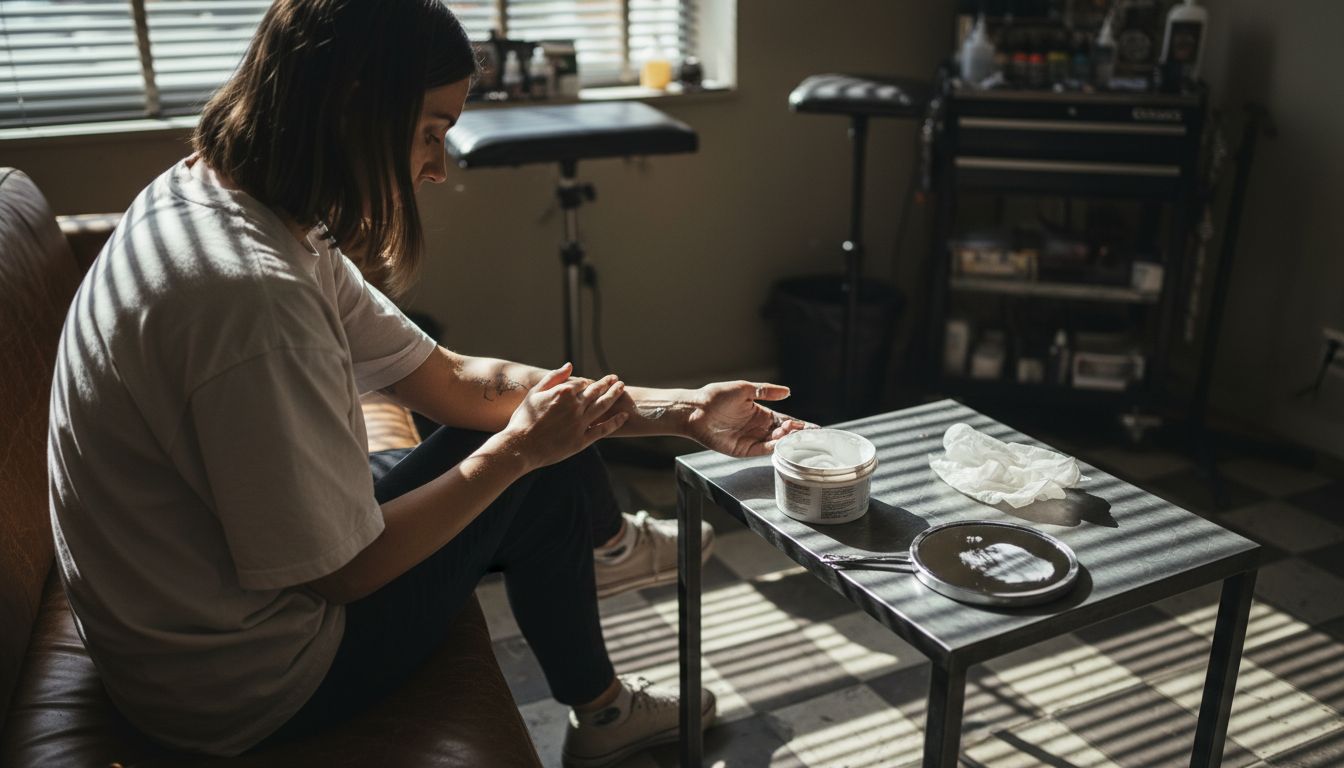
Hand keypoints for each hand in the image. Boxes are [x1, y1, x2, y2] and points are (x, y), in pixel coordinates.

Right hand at [502, 363, 627, 469]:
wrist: (521, 446)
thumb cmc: (524, 419)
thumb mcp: (535, 393)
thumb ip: (554, 377)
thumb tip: (570, 365)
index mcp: (564, 392)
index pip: (583, 383)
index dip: (589, 382)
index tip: (593, 382)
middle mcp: (575, 406)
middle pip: (596, 392)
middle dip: (608, 384)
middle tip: (616, 379)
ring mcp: (580, 423)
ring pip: (603, 406)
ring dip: (614, 396)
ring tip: (622, 388)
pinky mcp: (582, 440)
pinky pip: (603, 429)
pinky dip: (615, 422)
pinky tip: (624, 416)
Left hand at [685, 381, 813, 457]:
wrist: (695, 410)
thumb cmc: (716, 396)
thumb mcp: (744, 389)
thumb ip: (766, 391)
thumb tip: (788, 391)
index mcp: (760, 413)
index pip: (785, 420)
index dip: (799, 424)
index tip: (813, 428)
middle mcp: (758, 428)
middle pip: (783, 434)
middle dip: (796, 434)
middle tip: (807, 433)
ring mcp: (751, 439)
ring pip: (774, 443)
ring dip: (786, 440)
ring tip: (794, 435)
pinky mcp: (742, 449)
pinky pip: (761, 450)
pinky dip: (772, 448)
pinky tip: (781, 444)